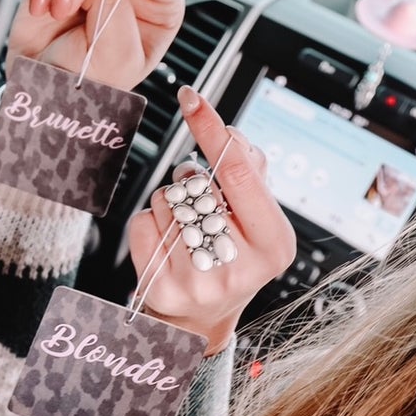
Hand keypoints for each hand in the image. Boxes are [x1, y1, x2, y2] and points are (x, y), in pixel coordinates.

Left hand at [128, 86, 296, 353]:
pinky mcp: (162, 290)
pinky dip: (147, 223)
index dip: (212, 130)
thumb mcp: (257, 216)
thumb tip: (227, 132)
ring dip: (169, 204)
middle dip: (192, 182)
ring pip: (164, 202)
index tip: (192, 98)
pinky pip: (140, 224)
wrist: (204, 317)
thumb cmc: (233, 252)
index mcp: (275, 244)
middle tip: (201, 203)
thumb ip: (249, 171)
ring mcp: (200, 283)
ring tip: (186, 229)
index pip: (238, 173)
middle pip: (196, 187)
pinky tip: (166, 244)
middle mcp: (241, 268)